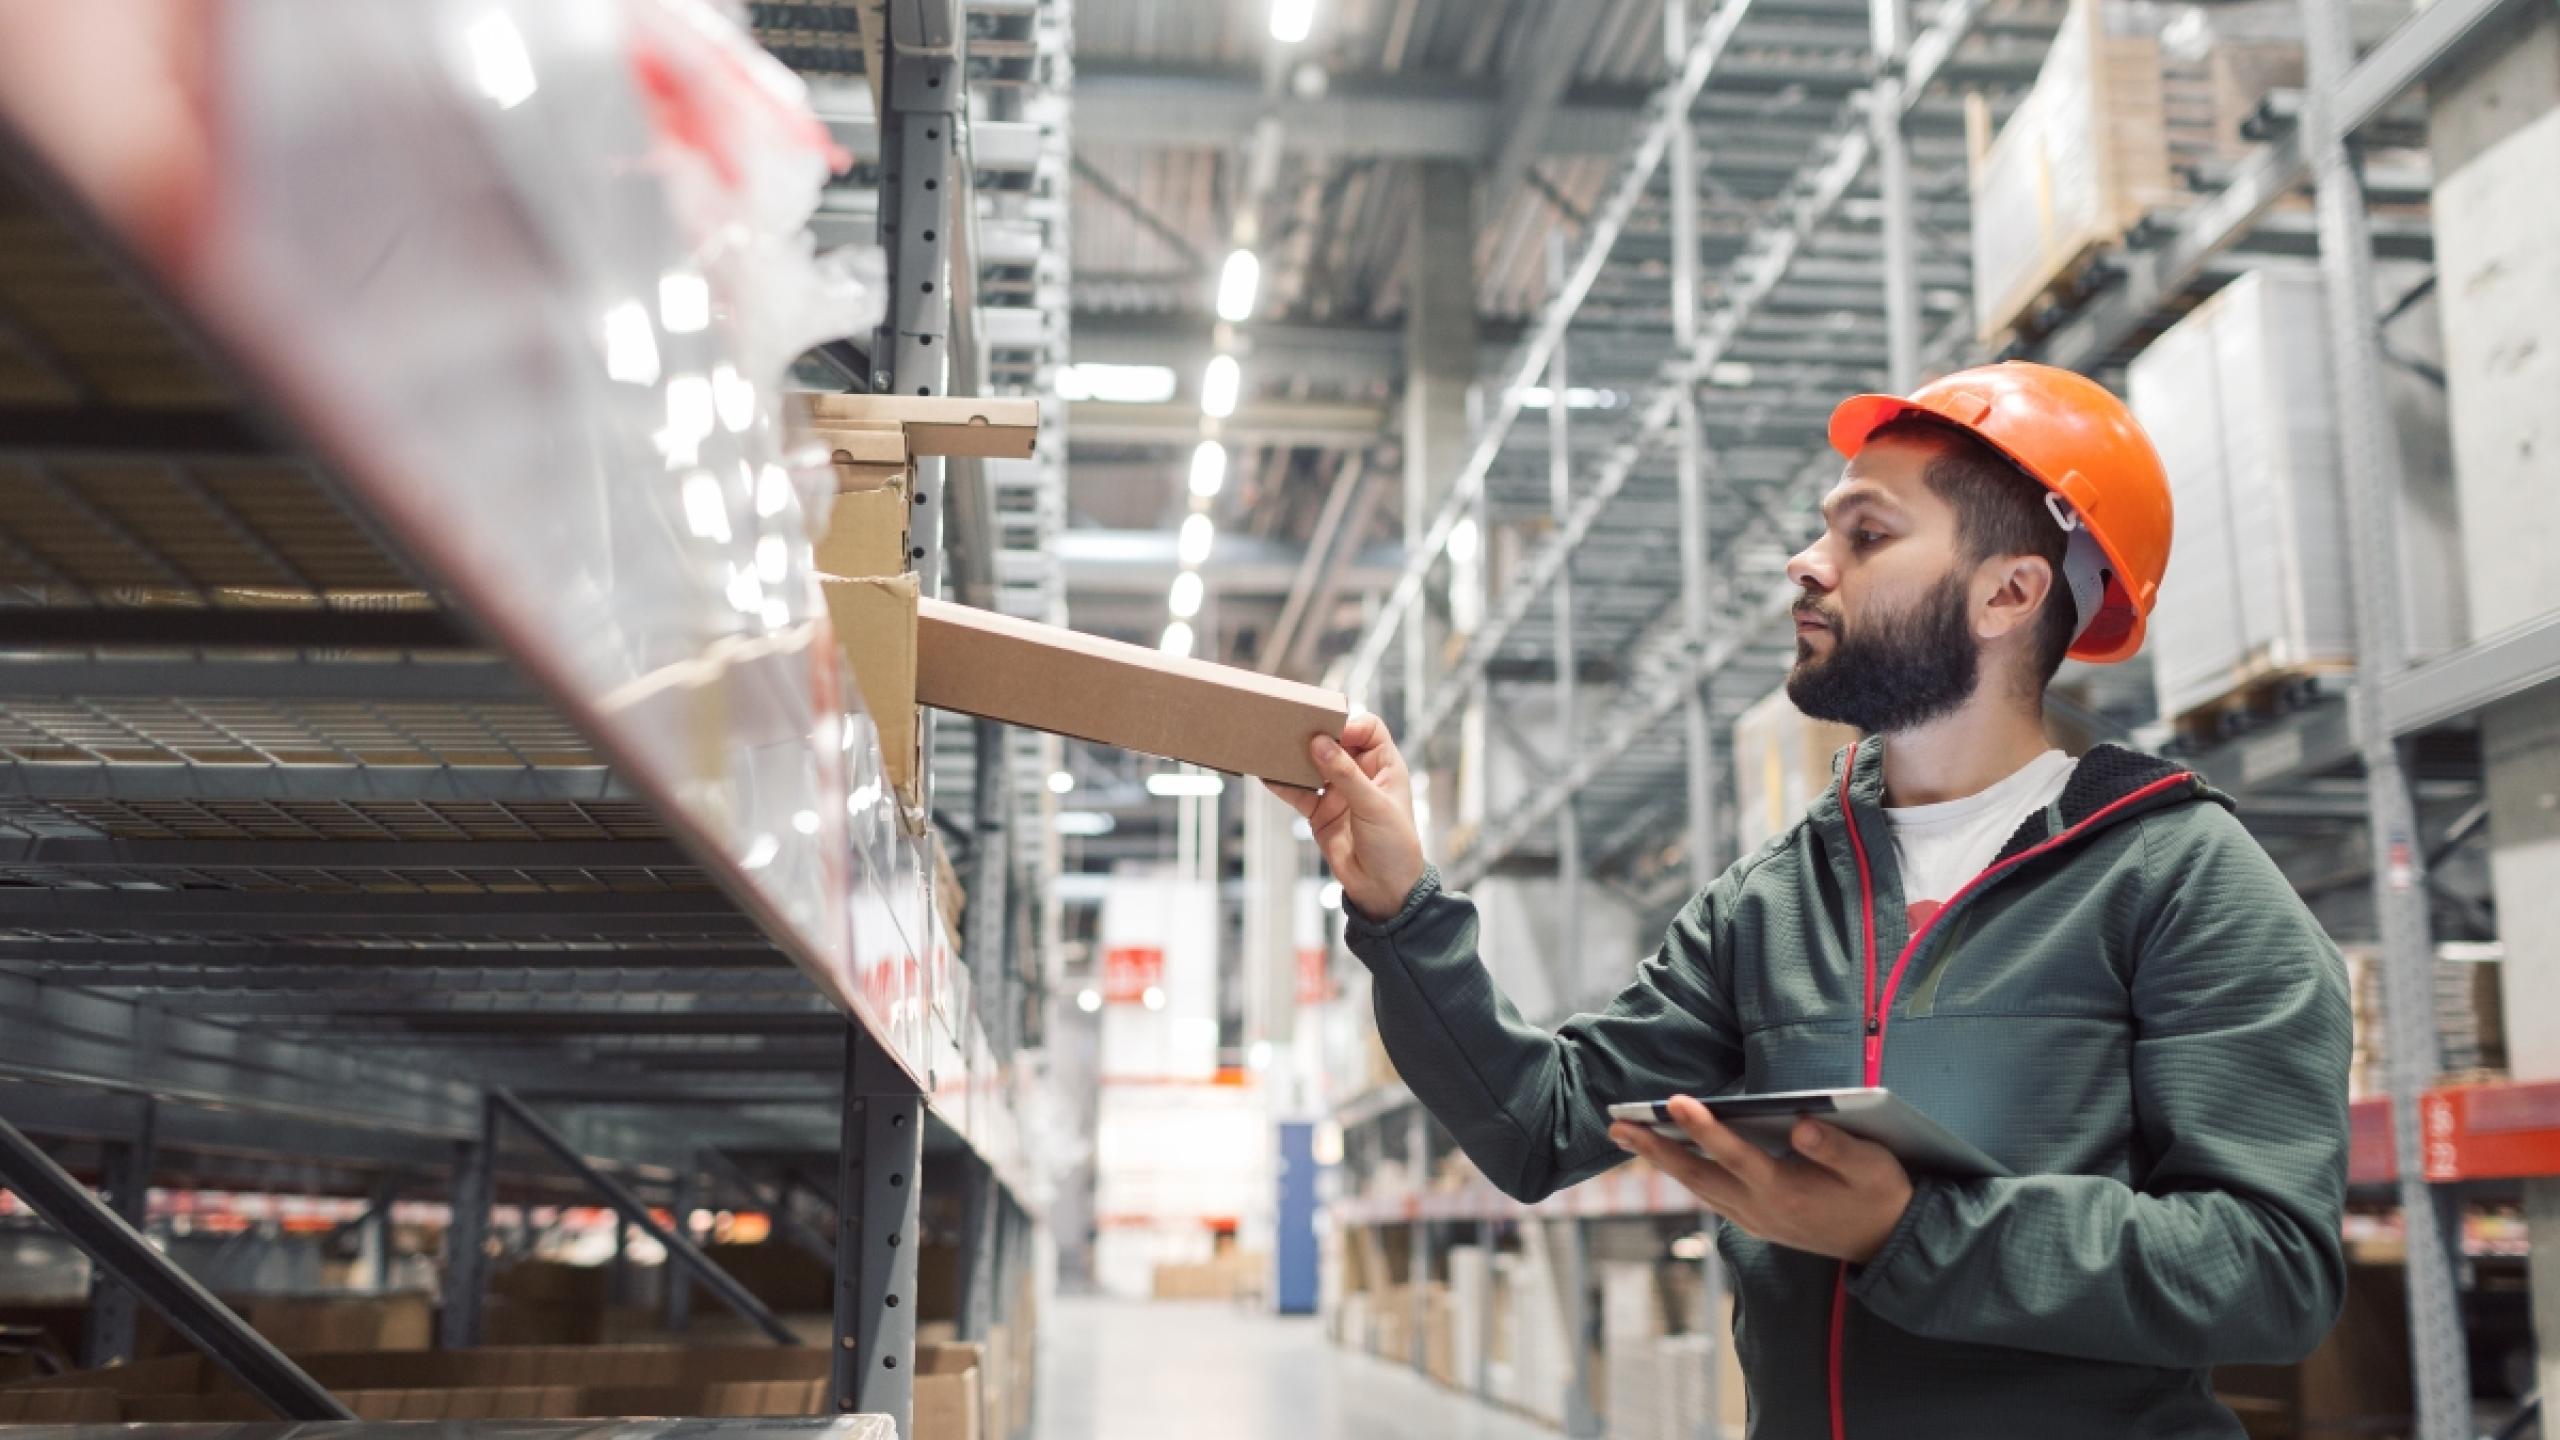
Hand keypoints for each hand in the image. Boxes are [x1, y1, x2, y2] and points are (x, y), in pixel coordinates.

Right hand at [1262, 713, 1426, 921]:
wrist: (1383, 889)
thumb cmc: (1394, 845)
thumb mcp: (1373, 806)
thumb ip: (1345, 774)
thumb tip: (1319, 743)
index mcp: (1384, 766)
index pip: (1367, 729)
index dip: (1349, 725)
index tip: (1329, 732)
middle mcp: (1361, 774)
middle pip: (1336, 743)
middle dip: (1315, 735)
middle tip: (1293, 729)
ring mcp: (1339, 793)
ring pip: (1313, 766)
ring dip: (1296, 758)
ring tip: (1276, 748)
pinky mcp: (1320, 812)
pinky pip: (1299, 793)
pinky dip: (1284, 785)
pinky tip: (1269, 776)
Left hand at [1609, 1097, 1913, 1263]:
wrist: (1887, 1243)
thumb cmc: (1880, 1194)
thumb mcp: (1873, 1167)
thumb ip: (1837, 1147)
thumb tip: (1803, 1124)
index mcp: (1788, 1194)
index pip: (1736, 1156)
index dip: (1705, 1128)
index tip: (1676, 1101)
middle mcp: (1761, 1211)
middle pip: (1699, 1176)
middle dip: (1655, 1148)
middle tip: (1616, 1124)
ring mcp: (1755, 1220)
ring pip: (1697, 1187)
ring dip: (1660, 1160)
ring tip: (1625, 1133)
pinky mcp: (1755, 1222)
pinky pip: (1709, 1195)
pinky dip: (1683, 1173)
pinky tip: (1663, 1154)